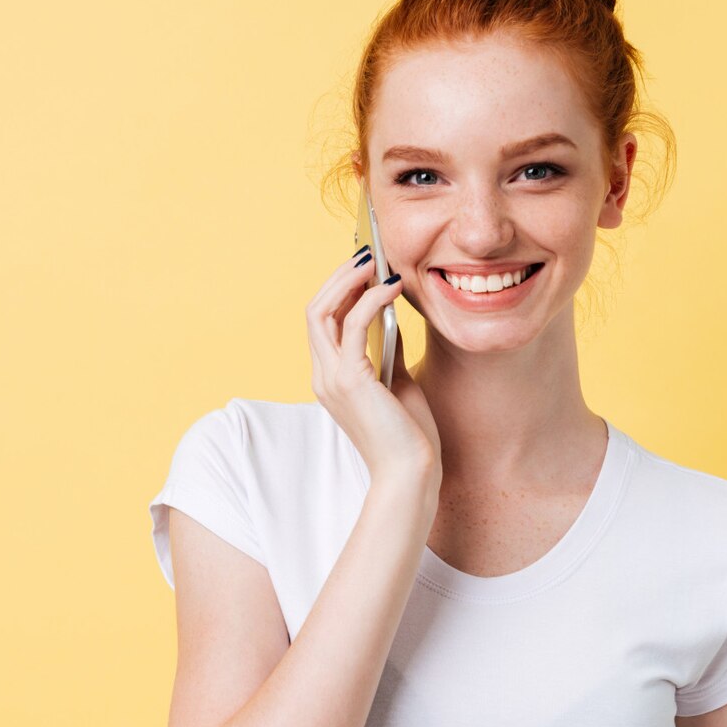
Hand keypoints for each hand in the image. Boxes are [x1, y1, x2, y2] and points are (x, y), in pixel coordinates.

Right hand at [305, 249, 442, 491]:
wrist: (411, 473)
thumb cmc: (408, 435)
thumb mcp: (396, 382)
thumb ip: (385, 351)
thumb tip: (390, 315)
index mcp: (330, 378)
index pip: (322, 321)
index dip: (340, 289)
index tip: (365, 267)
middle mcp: (322, 375)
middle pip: (316, 309)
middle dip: (340, 276)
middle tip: (368, 253)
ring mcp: (331, 377)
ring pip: (323, 311)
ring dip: (350, 279)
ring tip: (376, 259)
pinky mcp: (350, 379)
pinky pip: (353, 324)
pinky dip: (372, 299)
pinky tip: (393, 287)